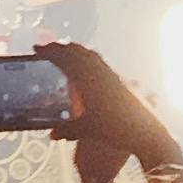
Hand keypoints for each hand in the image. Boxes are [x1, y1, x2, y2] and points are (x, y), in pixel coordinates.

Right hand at [35, 41, 182, 182]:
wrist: (146, 133)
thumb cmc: (116, 131)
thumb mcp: (87, 130)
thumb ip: (67, 130)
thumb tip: (51, 134)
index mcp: (88, 81)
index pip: (63, 58)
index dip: (48, 51)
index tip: (36, 49)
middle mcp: (100, 73)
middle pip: (76, 51)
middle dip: (60, 47)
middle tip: (46, 48)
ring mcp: (112, 75)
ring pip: (89, 54)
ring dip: (75, 50)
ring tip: (64, 52)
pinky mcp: (120, 80)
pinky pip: (100, 62)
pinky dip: (87, 58)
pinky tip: (86, 66)